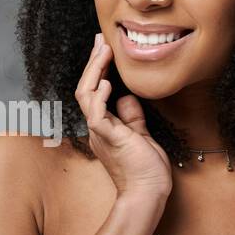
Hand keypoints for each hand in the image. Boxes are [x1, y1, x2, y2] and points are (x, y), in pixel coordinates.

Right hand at [74, 32, 172, 202]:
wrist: (148, 194)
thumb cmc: (147, 171)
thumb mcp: (141, 136)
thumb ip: (132, 117)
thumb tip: (127, 97)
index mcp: (104, 127)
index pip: (95, 92)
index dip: (98, 69)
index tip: (104, 49)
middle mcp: (97, 128)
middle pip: (86, 88)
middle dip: (93, 62)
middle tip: (100, 40)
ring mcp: (100, 133)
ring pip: (87, 96)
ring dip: (95, 71)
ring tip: (103, 51)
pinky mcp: (109, 138)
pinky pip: (97, 113)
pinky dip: (100, 95)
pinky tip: (108, 80)